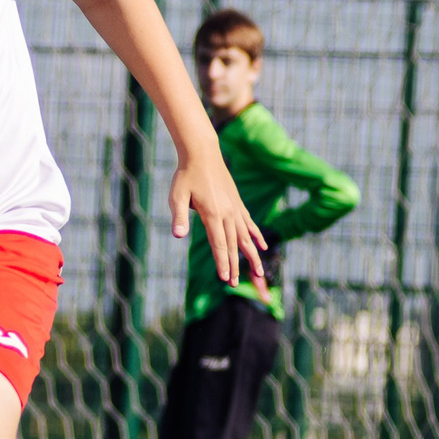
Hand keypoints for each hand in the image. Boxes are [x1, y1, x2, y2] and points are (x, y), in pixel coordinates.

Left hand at [172, 146, 269, 287]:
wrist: (202, 153)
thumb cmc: (186, 175)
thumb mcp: (177, 196)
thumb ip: (179, 217)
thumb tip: (178, 235)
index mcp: (212, 214)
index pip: (219, 244)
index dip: (223, 263)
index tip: (226, 279)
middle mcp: (227, 213)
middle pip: (233, 245)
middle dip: (235, 266)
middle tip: (236, 285)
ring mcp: (235, 208)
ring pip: (245, 237)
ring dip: (251, 256)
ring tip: (259, 273)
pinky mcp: (237, 203)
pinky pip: (249, 223)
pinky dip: (255, 236)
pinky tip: (262, 246)